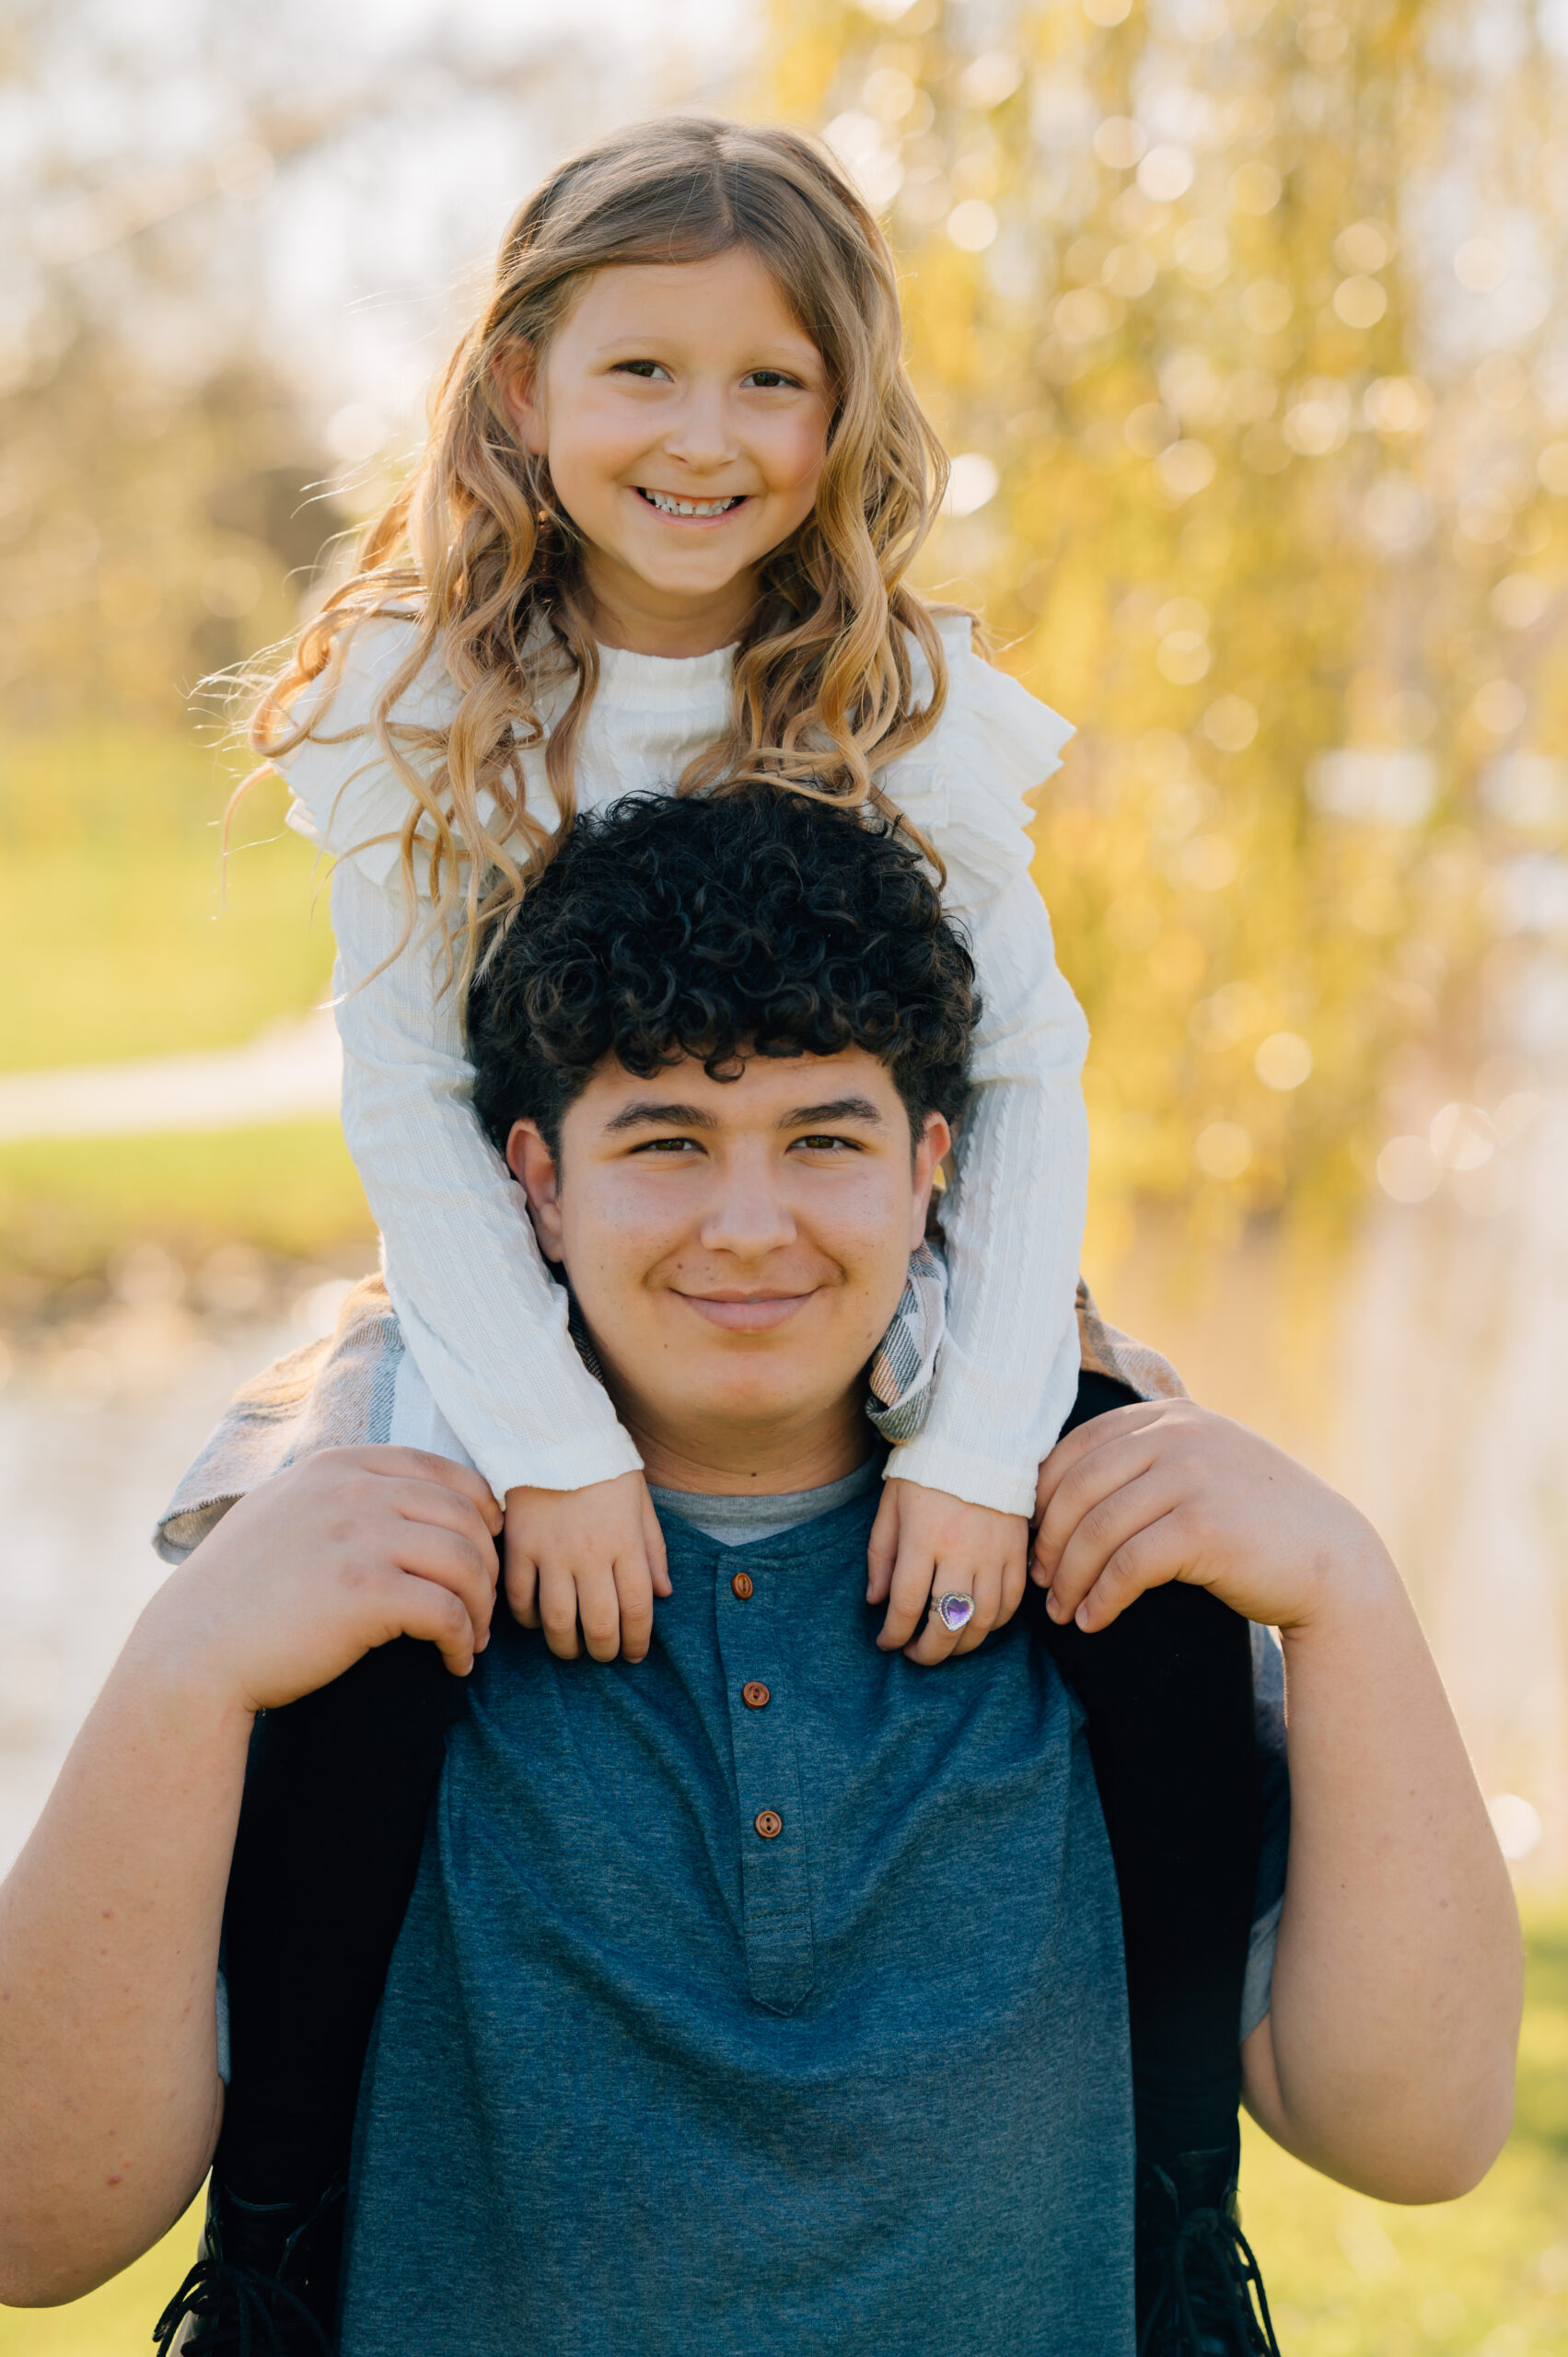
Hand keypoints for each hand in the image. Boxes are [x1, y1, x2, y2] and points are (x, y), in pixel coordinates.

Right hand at [168, 1445, 502, 1712]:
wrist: (191, 1653)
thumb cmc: (236, 1593)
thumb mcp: (281, 1512)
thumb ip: (336, 1494)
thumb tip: (396, 1496)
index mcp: (338, 1466)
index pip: (441, 1470)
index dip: (478, 1509)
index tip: (486, 1546)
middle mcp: (354, 1491)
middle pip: (465, 1516)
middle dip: (488, 1562)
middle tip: (485, 1604)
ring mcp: (361, 1538)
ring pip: (467, 1561)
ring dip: (482, 1606)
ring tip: (474, 1638)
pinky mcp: (367, 1593)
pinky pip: (448, 1612)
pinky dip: (464, 1641)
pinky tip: (455, 1663)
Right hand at [503, 1471, 670, 1662]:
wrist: (553, 1432)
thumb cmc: (604, 1467)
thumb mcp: (641, 1501)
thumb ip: (654, 1549)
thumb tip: (663, 1594)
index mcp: (626, 1542)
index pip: (638, 1608)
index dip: (638, 1641)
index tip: (635, 1654)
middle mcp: (591, 1552)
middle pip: (600, 1624)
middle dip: (604, 1651)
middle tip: (604, 1655)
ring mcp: (552, 1551)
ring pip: (557, 1621)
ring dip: (566, 1646)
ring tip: (571, 1649)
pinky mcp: (519, 1546)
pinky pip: (519, 1598)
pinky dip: (527, 1619)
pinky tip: (537, 1621)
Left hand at [867, 1478, 1029, 1662]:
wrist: (978, 1437)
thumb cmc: (926, 1470)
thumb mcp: (891, 1505)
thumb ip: (881, 1555)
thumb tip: (875, 1601)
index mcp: (922, 1538)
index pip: (907, 1605)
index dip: (894, 1635)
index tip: (886, 1642)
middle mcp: (960, 1551)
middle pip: (947, 1623)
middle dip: (928, 1652)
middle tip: (914, 1655)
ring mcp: (994, 1553)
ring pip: (983, 1621)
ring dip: (962, 1645)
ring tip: (944, 1644)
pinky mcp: (1018, 1551)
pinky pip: (1012, 1603)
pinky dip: (995, 1624)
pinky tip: (977, 1623)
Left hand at [1031, 1399, 1380, 1634]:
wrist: (1332, 1560)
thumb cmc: (1255, 1521)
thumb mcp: (1201, 1466)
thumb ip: (1147, 1458)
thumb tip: (1054, 1490)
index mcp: (1169, 1415)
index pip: (1077, 1447)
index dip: (1043, 1497)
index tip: (1033, 1540)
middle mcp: (1179, 1435)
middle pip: (1079, 1489)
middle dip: (1048, 1541)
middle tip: (1039, 1583)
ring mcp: (1192, 1477)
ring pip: (1098, 1530)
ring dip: (1070, 1579)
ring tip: (1061, 1612)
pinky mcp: (1204, 1527)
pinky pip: (1128, 1566)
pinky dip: (1102, 1598)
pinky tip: (1094, 1621)